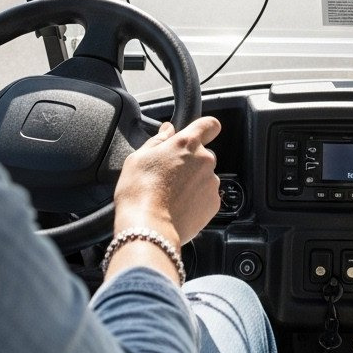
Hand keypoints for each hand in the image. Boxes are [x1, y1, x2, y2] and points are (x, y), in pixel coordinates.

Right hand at [114, 117, 221, 245]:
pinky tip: (179, 207)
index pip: (209, 124)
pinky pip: (207, 196)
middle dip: (191, 162)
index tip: (201, 133)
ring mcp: (211, 182)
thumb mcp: (138, 158)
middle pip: (204, 154)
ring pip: (205, 176)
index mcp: (186, 144)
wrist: (149, 228)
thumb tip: (168, 130)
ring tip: (171, 196)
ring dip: (193, 182)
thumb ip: (157, 141)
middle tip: (170, 176)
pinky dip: (197, 200)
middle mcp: (204, 160)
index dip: (206, 128)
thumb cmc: (139, 191)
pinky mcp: (214, 203)